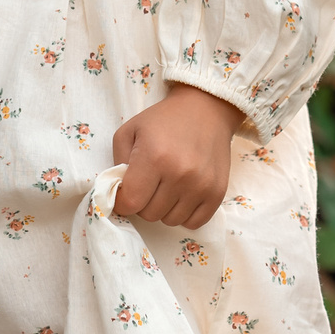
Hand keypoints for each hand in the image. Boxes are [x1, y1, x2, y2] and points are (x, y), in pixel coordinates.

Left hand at [111, 84, 245, 227]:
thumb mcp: (129, 131)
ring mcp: (201, 186)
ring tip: (166, 185)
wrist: (205, 109)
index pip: (130, 203)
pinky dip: (184, 214)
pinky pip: (193, 223)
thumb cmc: (162, 120)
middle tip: (148, 183)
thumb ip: (117, 164)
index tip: (125, 192)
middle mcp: (179, 174)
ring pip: (170, 221)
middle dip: (143, 202)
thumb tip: (119, 194)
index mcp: (154, 157)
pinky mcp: (217, 193)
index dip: (122, 201)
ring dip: (164, 208)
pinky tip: (182, 194)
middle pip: (149, 215)